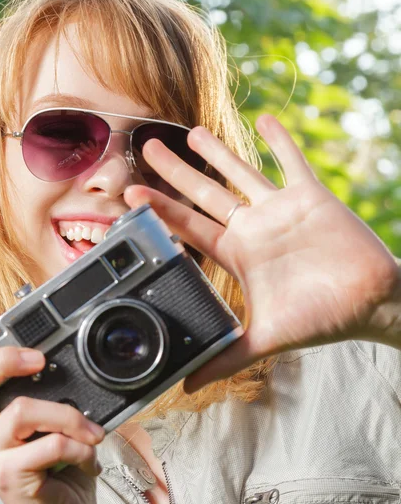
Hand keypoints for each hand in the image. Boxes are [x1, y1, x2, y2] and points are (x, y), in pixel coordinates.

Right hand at [0, 319, 104, 503]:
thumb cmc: (59, 464)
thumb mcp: (47, 420)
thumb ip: (42, 391)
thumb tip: (62, 358)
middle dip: (4, 360)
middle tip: (39, 360)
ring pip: (21, 410)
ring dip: (67, 416)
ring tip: (91, 432)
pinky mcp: (5, 476)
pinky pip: (49, 444)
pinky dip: (79, 446)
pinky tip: (89, 458)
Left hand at [124, 114, 399, 392]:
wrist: (372, 303)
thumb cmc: (322, 319)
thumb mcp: (266, 338)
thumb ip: (225, 357)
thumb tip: (187, 385)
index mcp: (237, 253)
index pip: (189, 226)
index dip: (160, 209)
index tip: (131, 193)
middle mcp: (252, 227)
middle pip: (204, 191)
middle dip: (175, 170)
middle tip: (146, 147)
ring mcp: (280, 209)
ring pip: (241, 171)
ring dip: (218, 150)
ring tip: (191, 130)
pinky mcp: (312, 196)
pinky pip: (292, 161)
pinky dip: (280, 140)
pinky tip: (264, 117)